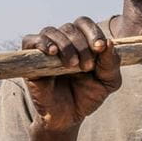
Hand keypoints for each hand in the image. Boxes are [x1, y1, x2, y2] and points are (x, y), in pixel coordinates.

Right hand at [22, 17, 121, 131]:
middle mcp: (62, 42)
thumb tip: (109, 42)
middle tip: (86, 67)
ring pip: (51, 31)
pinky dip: (42, 42)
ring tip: (72, 65)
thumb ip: (112, 63)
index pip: (84, 23)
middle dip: (82, 45)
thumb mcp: (107, 82)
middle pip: (70, 27)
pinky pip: (30, 40)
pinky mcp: (30, 60)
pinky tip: (52, 53)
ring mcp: (45, 50)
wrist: (68, 117)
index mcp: (81, 42)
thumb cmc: (87, 97)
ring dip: (65, 45)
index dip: (93, 32)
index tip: (100, 47)